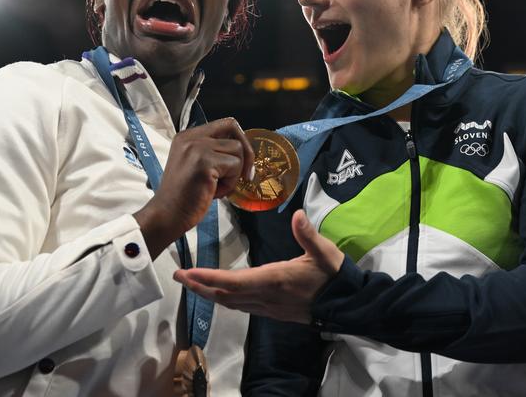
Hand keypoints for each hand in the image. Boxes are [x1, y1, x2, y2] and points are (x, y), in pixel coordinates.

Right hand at [134, 117, 253, 257]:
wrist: (167, 215)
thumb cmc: (183, 196)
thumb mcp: (195, 165)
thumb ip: (213, 152)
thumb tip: (243, 151)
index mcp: (187, 136)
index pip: (226, 124)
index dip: (240, 139)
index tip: (242, 160)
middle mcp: (190, 138)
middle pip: (234, 131)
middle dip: (246, 154)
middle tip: (245, 174)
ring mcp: (196, 148)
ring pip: (237, 150)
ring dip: (234, 174)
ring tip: (216, 187)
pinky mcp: (204, 162)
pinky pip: (235, 166)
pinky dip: (230, 184)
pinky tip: (214, 192)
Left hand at [173, 210, 344, 323]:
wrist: (347, 305)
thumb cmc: (334, 277)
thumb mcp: (325, 252)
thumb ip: (308, 234)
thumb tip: (296, 214)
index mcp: (275, 280)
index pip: (234, 281)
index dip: (208, 277)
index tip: (187, 272)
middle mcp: (266, 297)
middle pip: (224, 294)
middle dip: (199, 285)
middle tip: (178, 276)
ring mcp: (268, 307)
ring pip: (230, 302)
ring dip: (208, 292)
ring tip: (191, 282)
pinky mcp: (272, 311)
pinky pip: (241, 305)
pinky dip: (224, 297)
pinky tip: (218, 291)